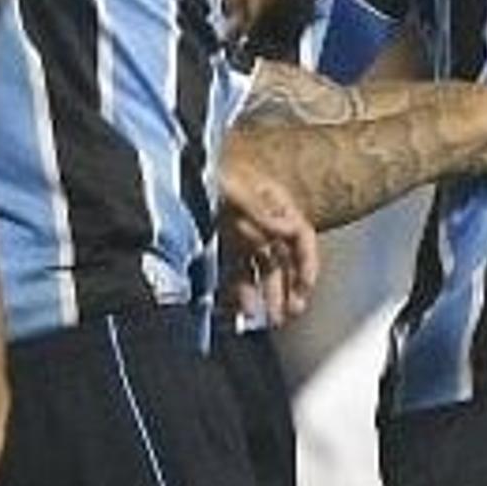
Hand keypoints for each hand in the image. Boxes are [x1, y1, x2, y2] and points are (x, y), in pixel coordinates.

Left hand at [223, 154, 321, 321]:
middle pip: (285, 258)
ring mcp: (247, 231)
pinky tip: (243, 309)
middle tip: (289, 313)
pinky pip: (241, 270)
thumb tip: (290, 231)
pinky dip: (243, 290)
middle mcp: (266, 219)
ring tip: (271, 321)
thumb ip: (263, 212)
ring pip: (265, 269)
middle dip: (289, 289)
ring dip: (270, 295)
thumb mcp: (236, 189)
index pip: (301, 236)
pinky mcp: (228, 242)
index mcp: (276, 202)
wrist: (180, 165)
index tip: (305, 288)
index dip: (307, 263)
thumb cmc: (211, 171)